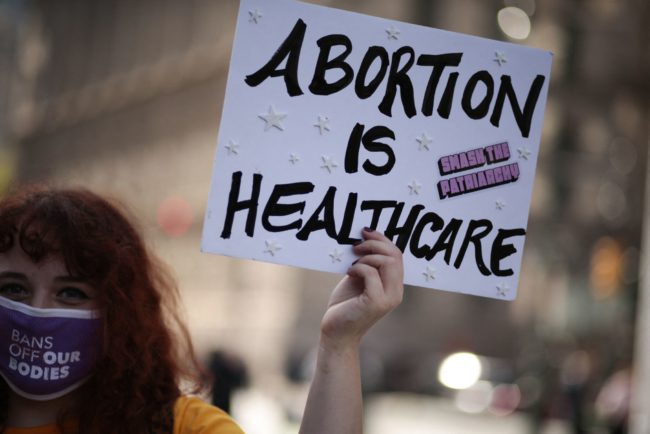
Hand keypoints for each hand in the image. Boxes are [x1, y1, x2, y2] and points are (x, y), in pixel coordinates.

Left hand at [320, 228, 403, 352]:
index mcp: (394, 286)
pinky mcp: (376, 303)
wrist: (336, 333)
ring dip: (367, 256)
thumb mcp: (358, 279)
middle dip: (375, 244)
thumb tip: (365, 240)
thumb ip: (366, 264)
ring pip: (387, 262)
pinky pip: (371, 274)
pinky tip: (349, 272)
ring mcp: (387, 298)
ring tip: (353, 262)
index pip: (397, 255)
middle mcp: (395, 292)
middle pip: (395, 256)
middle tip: (356, 245)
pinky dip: (359, 267)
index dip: (383, 240)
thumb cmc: (345, 306)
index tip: (366, 232)